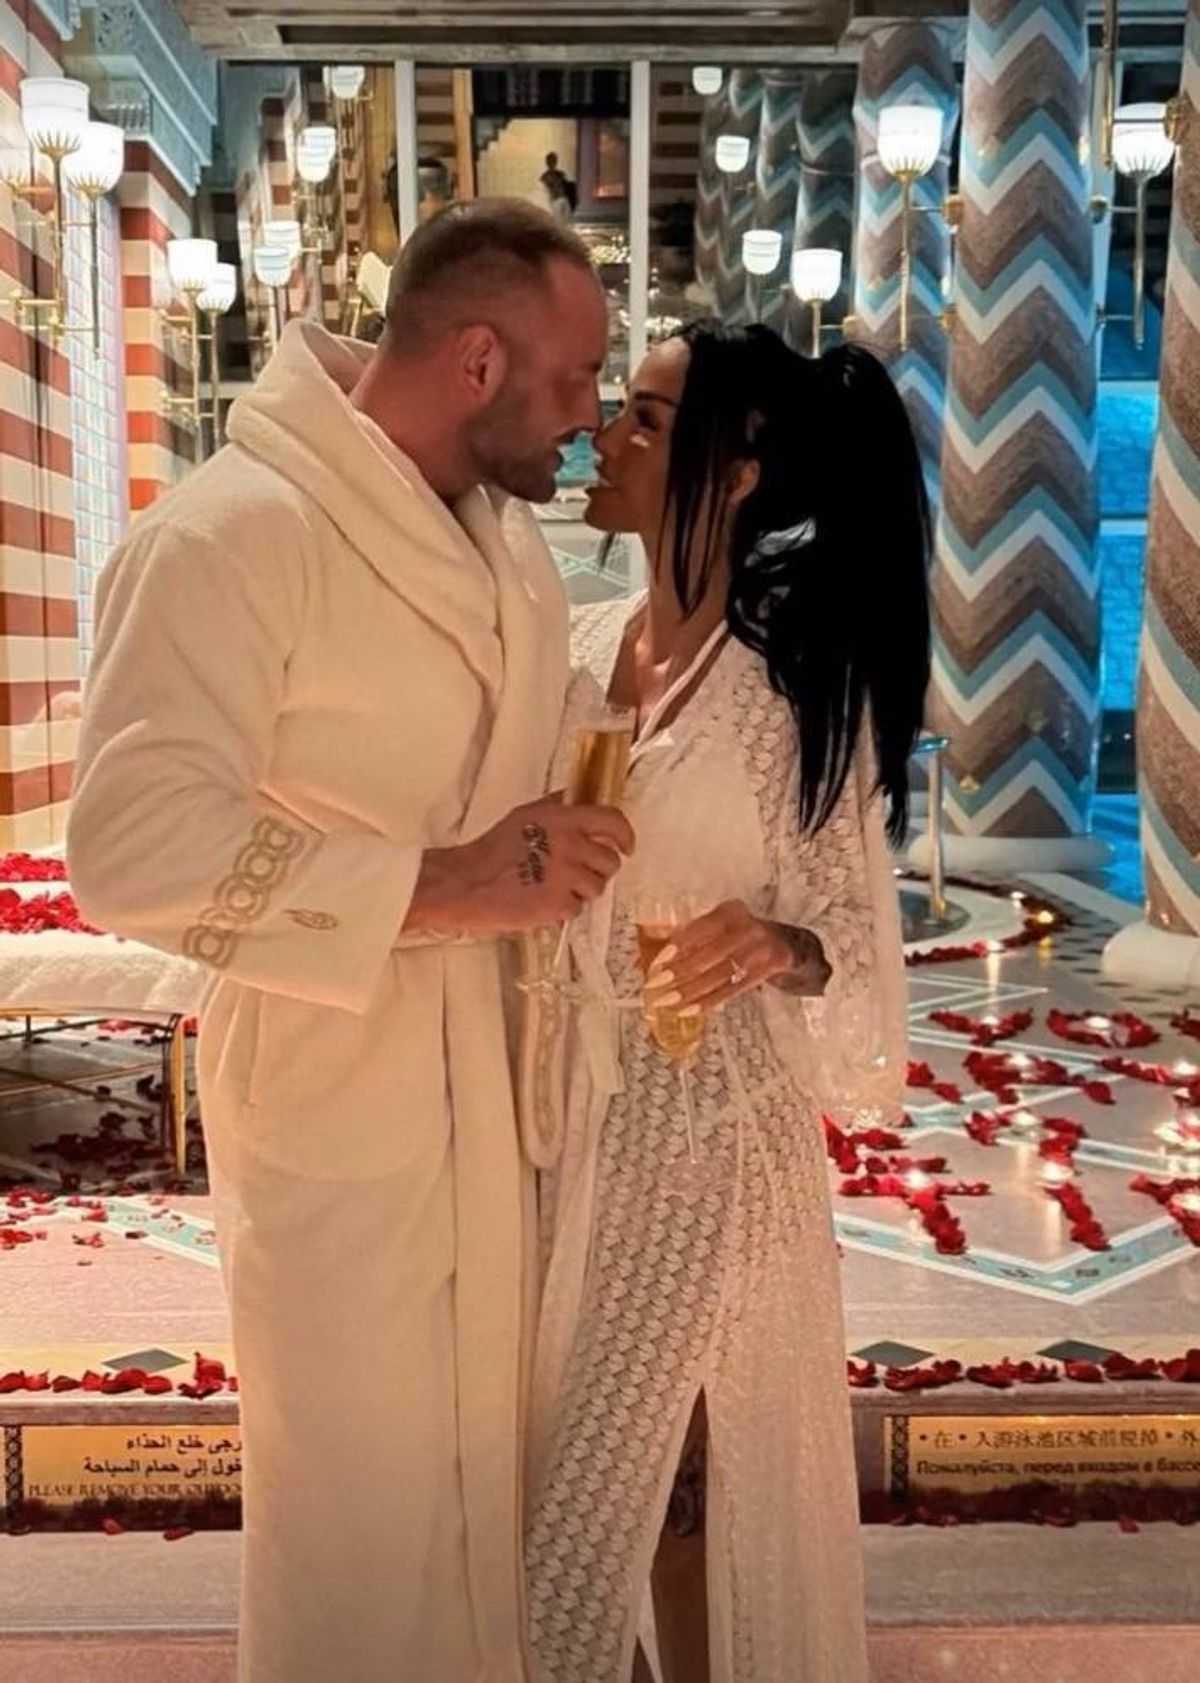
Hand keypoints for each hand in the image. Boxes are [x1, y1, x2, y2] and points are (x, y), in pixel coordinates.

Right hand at [403, 794, 633, 936]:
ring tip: (554, 886)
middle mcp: (570, 846)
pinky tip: (542, 900)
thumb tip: (581, 798)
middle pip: (610, 861)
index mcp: (564, 819)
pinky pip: (578, 908)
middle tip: (577, 871)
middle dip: (598, 868)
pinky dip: (564, 908)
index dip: (625, 835)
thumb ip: (558, 806)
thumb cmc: (493, 850)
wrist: (468, 884)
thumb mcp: (525, 815)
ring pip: (597, 887)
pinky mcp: (559, 905)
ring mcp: (566, 877)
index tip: (626, 845)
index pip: (613, 820)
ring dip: (581, 889)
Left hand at [643, 899, 827, 1012]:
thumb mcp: (719, 928)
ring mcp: (761, 949)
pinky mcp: (768, 969)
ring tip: (667, 1003)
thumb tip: (643, 961)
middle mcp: (748, 928)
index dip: (678, 946)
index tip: (657, 963)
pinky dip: (708, 1002)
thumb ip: (686, 941)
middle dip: (680, 972)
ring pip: (720, 975)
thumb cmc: (738, 936)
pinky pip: (732, 990)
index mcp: (730, 911)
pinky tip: (688, 1010)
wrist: (786, 944)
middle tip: (656, 986)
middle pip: (710, 954)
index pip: (701, 928)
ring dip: (691, 992)